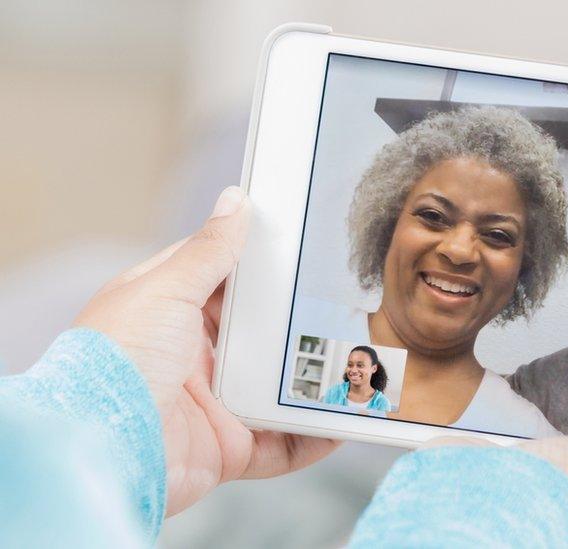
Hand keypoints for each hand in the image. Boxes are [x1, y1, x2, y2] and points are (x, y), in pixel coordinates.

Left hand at [75, 186, 337, 515]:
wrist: (103, 452)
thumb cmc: (117, 361)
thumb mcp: (165, 290)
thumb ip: (209, 250)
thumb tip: (236, 201)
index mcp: (165, 313)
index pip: (218, 279)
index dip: (257, 264)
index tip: (302, 247)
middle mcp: (188, 358)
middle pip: (256, 334)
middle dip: (296, 323)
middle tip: (345, 302)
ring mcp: (212, 404)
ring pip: (276, 386)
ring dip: (313, 378)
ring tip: (358, 360)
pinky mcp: (229, 448)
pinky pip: (283, 444)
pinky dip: (314, 436)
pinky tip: (345, 420)